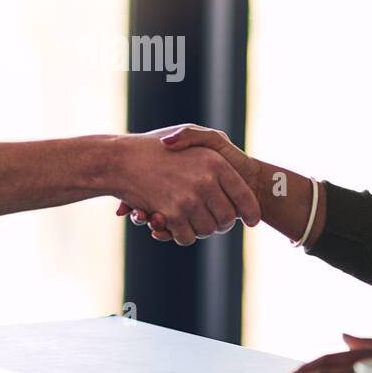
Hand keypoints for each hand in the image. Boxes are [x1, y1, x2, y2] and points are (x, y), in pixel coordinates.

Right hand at [109, 129, 259, 245]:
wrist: (120, 160)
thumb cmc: (155, 147)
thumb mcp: (190, 135)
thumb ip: (215, 151)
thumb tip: (237, 181)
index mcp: (215, 163)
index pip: (244, 196)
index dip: (250, 212)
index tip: (250, 221)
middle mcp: (206, 181)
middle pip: (227, 219)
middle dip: (221, 224)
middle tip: (212, 221)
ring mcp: (188, 198)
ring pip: (207, 230)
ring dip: (199, 230)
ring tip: (189, 219)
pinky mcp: (172, 214)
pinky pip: (187, 237)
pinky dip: (180, 235)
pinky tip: (172, 224)